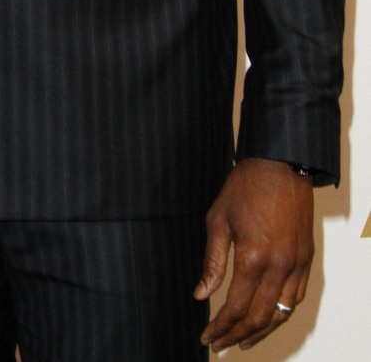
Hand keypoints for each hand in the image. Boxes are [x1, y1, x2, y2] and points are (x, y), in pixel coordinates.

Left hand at [196, 157, 312, 351]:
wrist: (280, 165)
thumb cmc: (245, 187)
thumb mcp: (218, 220)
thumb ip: (212, 261)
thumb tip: (201, 294)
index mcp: (253, 258)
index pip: (236, 308)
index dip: (220, 327)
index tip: (206, 337)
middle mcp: (279, 267)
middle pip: (259, 318)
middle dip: (237, 336)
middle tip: (220, 345)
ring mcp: (296, 265)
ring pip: (281, 313)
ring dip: (262, 332)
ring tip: (243, 341)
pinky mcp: (306, 259)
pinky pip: (297, 298)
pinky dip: (281, 313)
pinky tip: (268, 318)